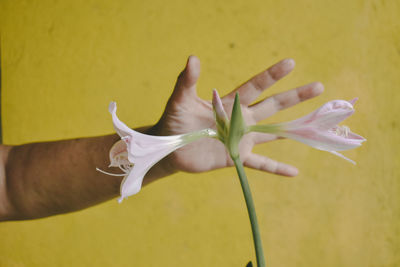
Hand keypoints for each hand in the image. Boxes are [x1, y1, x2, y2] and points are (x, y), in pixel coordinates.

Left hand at [149, 56, 323, 176]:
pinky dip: (276, 168)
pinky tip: (294, 173)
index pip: (255, 86)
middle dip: (294, 96)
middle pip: (272, 105)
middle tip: (319, 86)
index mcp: (230, 103)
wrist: (170, 147)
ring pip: (272, 132)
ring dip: (292, 129)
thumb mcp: (179, 100)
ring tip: (314, 126)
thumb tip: (192, 58)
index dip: (272, 75)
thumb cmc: (174, 120)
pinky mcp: (236, 157)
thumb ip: (186, 81)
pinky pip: (259, 164)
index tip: (291, 63)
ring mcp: (241, 139)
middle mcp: (241, 119)